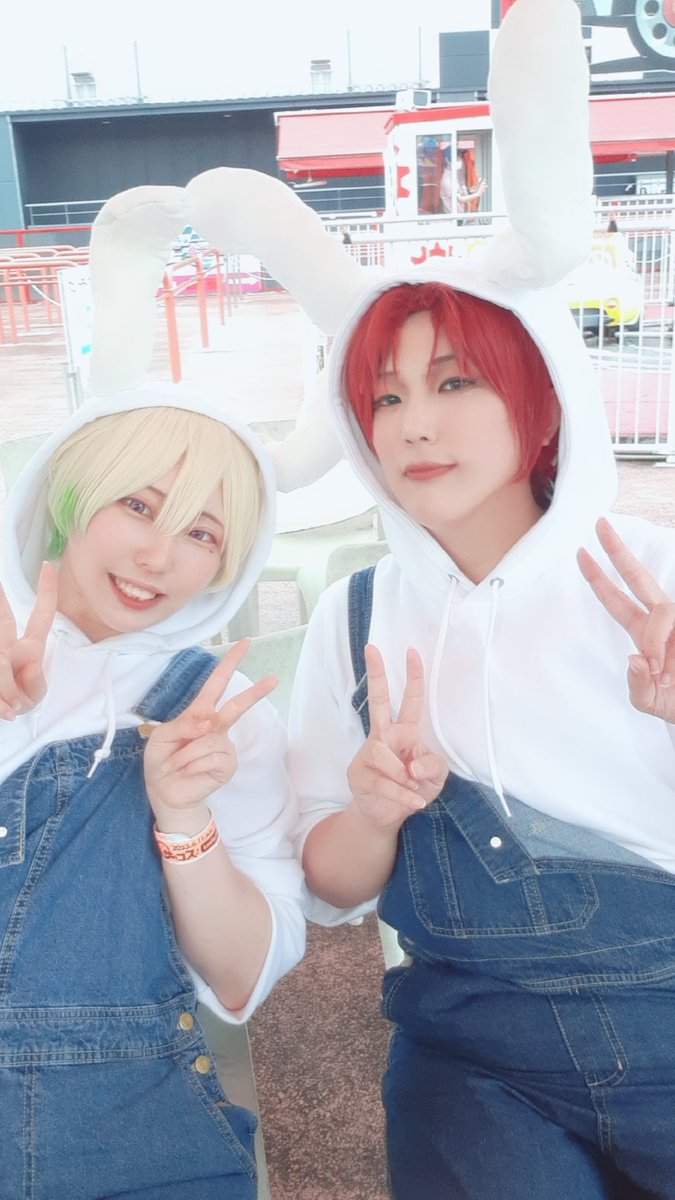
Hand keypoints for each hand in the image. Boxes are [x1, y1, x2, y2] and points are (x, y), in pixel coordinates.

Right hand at [0, 561, 57, 718]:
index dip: (46, 591)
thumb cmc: (12, 705)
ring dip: (6, 688)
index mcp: (28, 648)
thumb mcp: (30, 699)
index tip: (48, 566)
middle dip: (1, 602)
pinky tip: (5, 710)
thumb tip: (31, 668)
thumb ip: (34, 687)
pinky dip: (2, 703)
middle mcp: (7, 645)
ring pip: (3, 664)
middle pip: (5, 620)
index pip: (40, 615)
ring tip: (9, 707)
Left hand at [143, 640, 276, 815]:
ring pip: (209, 740)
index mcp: (199, 714)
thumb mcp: (162, 737)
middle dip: (255, 692)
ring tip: (178, 764)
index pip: (217, 684)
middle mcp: (215, 728)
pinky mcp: (227, 765)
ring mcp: (224, 746)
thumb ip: (183, 724)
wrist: (164, 792)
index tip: (245, 643)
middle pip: (237, 705)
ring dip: (186, 753)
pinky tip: (190, 772)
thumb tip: (207, 720)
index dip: (229, 663)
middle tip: (274, 679)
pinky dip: (194, 764)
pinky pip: (212, 757)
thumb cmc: (162, 761)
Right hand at [347, 644, 448, 833]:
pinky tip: (414, 802)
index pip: (411, 700)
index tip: (412, 652)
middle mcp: (384, 737)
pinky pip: (384, 782)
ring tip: (410, 787)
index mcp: (405, 732)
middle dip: (376, 674)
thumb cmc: (413, 789)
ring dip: (402, 775)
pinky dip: (403, 795)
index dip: (413, 677)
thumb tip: (412, 763)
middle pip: (378, 702)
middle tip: (371, 648)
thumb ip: (433, 765)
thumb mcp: (436, 778)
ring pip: (382, 753)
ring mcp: (368, 754)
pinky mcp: (358, 774)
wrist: (388, 816)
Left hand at [578, 517, 674, 720]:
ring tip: (663, 674)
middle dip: (618, 551)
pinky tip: (669, 669)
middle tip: (599, 523)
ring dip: (656, 642)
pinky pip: (674, 620)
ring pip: (662, 610)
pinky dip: (666, 646)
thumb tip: (635, 659)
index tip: (580, 552)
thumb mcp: (649, 703)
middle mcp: (662, 621)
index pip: (616, 600)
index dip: (598, 578)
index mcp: (644, 634)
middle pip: (637, 577)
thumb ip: (637, 686)